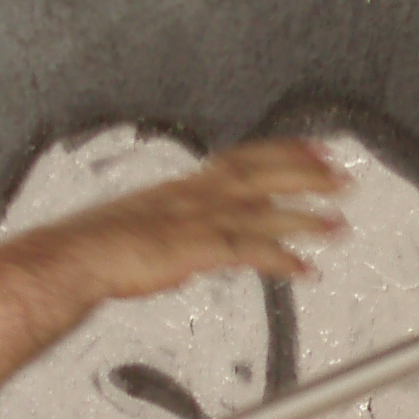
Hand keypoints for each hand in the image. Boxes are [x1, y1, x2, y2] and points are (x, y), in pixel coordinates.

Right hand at [59, 140, 347, 302]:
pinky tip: (304, 269)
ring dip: (305, 218)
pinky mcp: (196, 247)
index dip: (284, 151)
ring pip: (264, 212)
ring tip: (339, 226)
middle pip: (263, 175)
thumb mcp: (146, 226)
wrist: (75, 256)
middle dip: (307, 174)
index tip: (316, 148)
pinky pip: (249, 251)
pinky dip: (281, 259)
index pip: (244, 158)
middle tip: (344, 178)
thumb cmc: (100, 246)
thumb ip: (178, 233)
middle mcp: (197, 195)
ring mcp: (198, 219)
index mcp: (185, 186)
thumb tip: (195, 249)